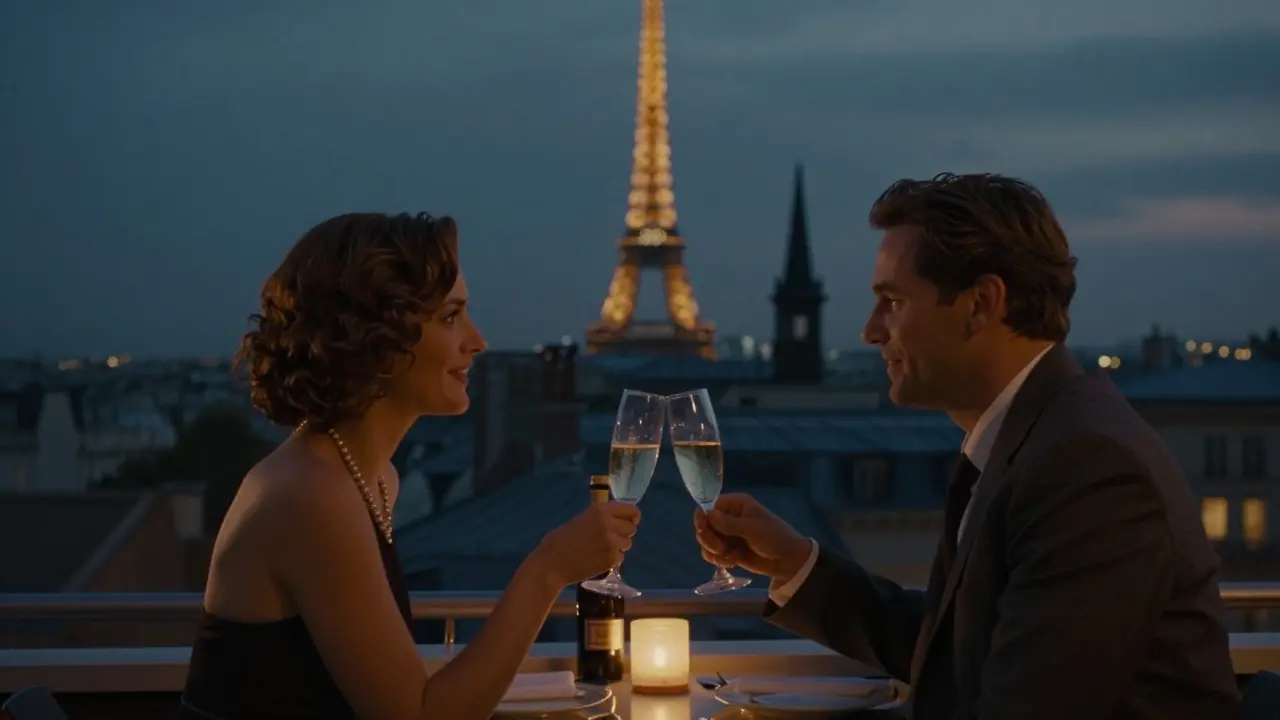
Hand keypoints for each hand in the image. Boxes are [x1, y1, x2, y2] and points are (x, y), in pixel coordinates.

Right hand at [536, 502, 640, 587]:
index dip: (632, 517)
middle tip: (610, 538)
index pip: (632, 511)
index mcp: (600, 510)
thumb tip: (618, 519)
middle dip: (624, 533)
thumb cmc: (561, 540)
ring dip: (619, 546)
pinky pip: (620, 557)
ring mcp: (612, 543)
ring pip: (627, 543)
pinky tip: (598, 559)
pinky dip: (612, 559)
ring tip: (601, 549)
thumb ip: (601, 517)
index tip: (628, 521)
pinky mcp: (611, 560)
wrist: (552, 564)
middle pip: (632, 528)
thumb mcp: (582, 519)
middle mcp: (609, 524)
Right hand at [694, 493, 810, 583]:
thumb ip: (729, 523)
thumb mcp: (753, 528)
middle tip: (722, 549)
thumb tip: (707, 515)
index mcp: (735, 505)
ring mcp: (726, 534)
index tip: (704, 530)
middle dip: (709, 539)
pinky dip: (717, 559)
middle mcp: (727, 517)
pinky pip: (711, 553)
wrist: (787, 560)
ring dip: (713, 551)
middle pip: (703, 525)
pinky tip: (731, 562)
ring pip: (705, 541)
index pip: (708, 506)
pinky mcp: (727, 550)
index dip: (703, 518)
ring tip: (729, 556)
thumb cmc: (774, 537)